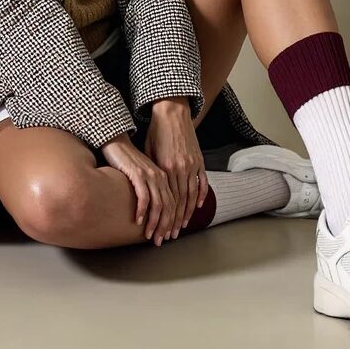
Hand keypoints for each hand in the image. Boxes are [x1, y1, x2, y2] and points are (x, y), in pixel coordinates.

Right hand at [100, 133, 176, 245]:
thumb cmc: (128, 160)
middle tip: (160, 240)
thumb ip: (151, 187)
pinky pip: (143, 196)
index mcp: (164, 177)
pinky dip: (142, 210)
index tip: (168, 235)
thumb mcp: (144, 174)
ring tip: (150, 235)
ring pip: (158, 204)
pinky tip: (138, 221)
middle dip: (165, 226)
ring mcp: (150, 175)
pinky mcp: (138, 174)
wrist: (117, 142)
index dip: (172, 221)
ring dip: (154, 222)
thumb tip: (153, 209)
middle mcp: (160, 176)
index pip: (173, 203)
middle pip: (168, 206)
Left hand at [144, 100, 208, 239]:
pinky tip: (197, 207)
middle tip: (169, 237)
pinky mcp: (198, 159)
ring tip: (181, 228)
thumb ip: (151, 171)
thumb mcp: (148, 151)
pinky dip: (200, 195)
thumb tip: (148, 191)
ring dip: (186, 214)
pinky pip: (201, 181)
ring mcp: (192, 164)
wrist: (172, 111)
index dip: (163, 218)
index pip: (166, 200)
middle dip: (173, 222)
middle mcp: (181, 168)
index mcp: (166, 167)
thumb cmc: (156, 130)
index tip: (159, 231)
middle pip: (179, 202)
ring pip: (190, 195)